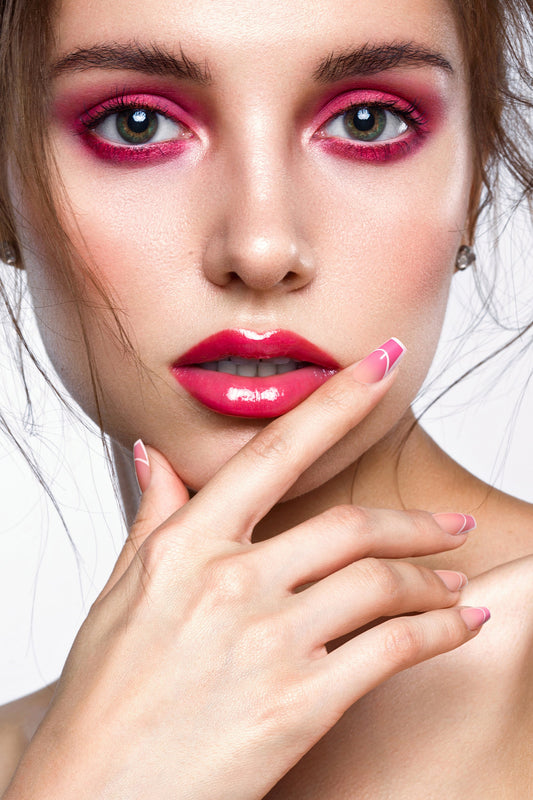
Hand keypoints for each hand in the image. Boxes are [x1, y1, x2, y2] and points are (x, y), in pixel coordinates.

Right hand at [5, 348, 484, 799]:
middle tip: (450, 524)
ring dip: (433, 579)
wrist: (92, 793)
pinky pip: (393, 649)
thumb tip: (156, 455)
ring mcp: (268, 642)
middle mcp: (231, 582)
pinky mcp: (300, 703)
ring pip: (380, 583)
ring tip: (454, 582)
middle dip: (416, 523)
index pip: (276, 451)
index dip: (337, 399)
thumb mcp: (119, 590)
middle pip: (351, 526)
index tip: (380, 363)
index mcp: (185, 545)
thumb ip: (153, 516)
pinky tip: (460, 625)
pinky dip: (440, 631)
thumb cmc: (106, 693)